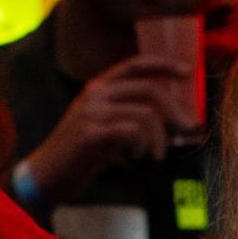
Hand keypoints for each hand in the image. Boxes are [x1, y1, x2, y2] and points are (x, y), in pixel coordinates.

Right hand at [21, 60, 193, 206]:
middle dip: (175, 110)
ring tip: (153, 154)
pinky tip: (136, 156)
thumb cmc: (82, 153)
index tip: (188, 71)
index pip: (136, 64)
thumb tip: (171, 114)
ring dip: (158, 138)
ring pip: (146, 114)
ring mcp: (91, 111)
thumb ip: (131, 112)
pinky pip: (133, 131)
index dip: (164, 64)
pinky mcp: (90, 132)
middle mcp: (95, 93)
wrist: (48, 175)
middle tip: (189, 128)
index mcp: (99, 86)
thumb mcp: (108, 124)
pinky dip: (142, 146)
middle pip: (150, 90)